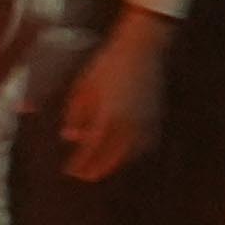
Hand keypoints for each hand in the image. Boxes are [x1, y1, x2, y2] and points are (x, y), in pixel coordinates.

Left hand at [55, 9, 179, 183]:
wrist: (142, 48)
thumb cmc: (108, 64)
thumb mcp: (84, 87)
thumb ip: (76, 114)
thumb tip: (68, 137)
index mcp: (108, 116)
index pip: (91, 149)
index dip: (80, 163)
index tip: (70, 171)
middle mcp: (128, 124)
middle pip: (111, 157)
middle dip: (95, 169)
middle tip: (83, 175)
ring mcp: (145, 123)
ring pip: (129, 154)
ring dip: (113, 163)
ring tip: (100, 166)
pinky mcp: (156, 119)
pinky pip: (144, 145)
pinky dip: (132, 153)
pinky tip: (123, 153)